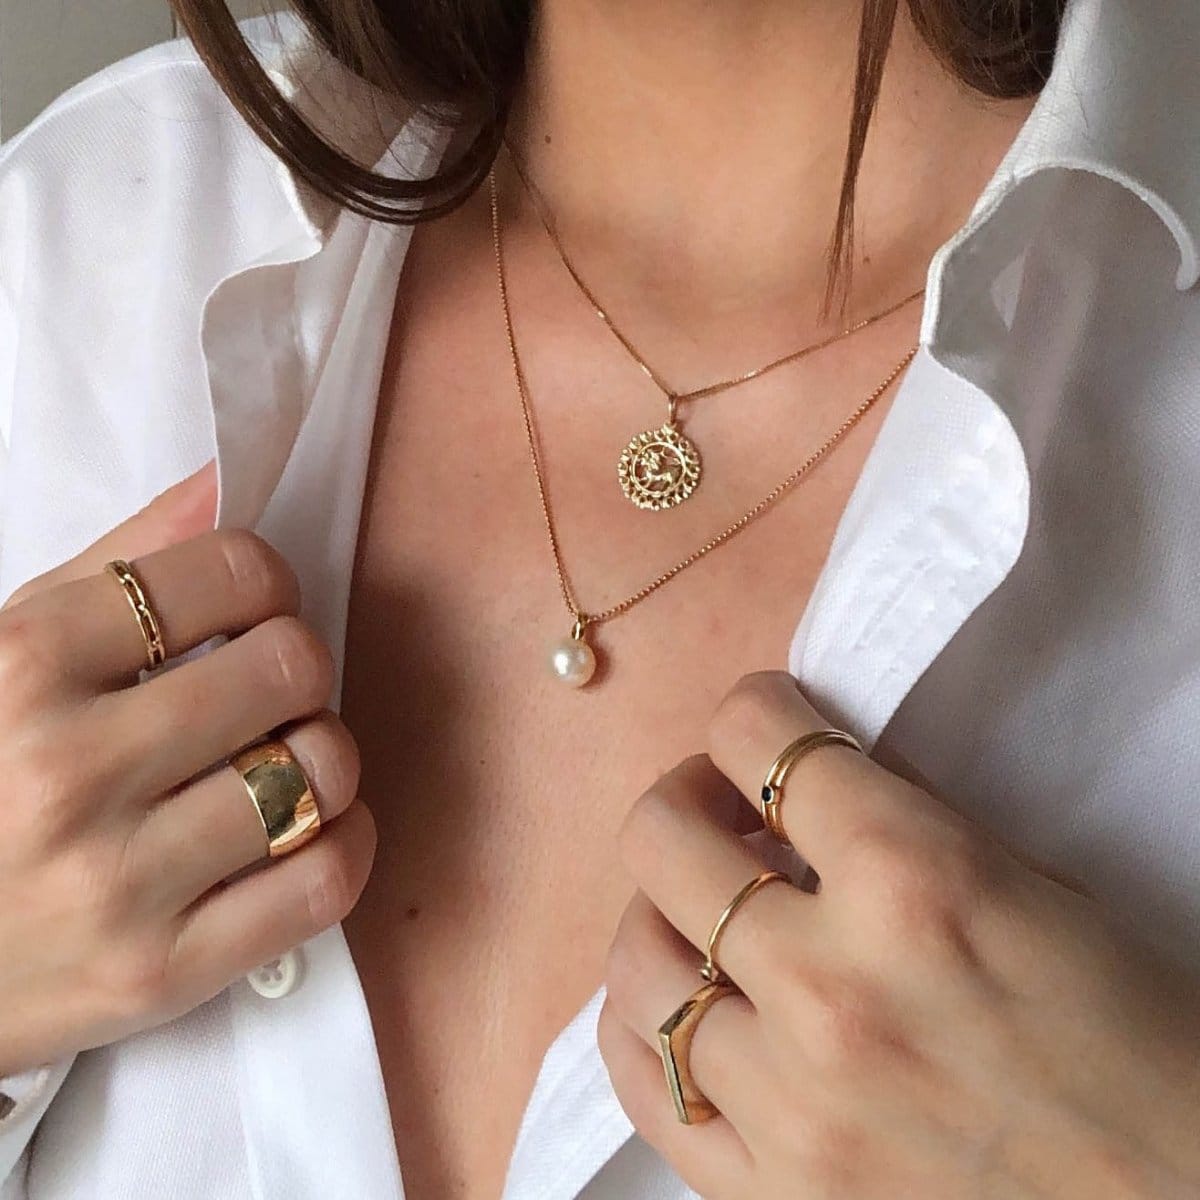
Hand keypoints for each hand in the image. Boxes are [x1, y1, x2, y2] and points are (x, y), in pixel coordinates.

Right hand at [0, 462, 374, 1076]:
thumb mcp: (5, 651)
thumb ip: (115, 562)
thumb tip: (225, 481)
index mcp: (24, 665)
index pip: (235, 572)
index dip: (265, 583)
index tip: (251, 610)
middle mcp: (68, 770)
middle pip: (293, 665)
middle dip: (297, 668)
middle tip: (266, 692)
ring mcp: (117, 880)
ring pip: (323, 769)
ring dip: (323, 757)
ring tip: (278, 762)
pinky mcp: (161, 972)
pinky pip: (327, 881)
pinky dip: (344, 842)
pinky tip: (306, 830)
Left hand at [600, 671, 1199, 1198]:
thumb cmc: (1127, 1034)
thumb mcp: (1031, 884)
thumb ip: (902, 821)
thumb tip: (805, 780)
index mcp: (914, 881)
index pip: (759, 739)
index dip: (756, 710)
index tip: (769, 721)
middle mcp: (832, 983)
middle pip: (661, 837)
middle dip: (688, 795)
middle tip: (724, 807)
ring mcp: (792, 1099)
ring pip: (637, 959)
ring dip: (664, 909)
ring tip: (705, 909)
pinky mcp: (776, 1192)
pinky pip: (643, 1085)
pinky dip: (640, 1024)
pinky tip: (679, 998)